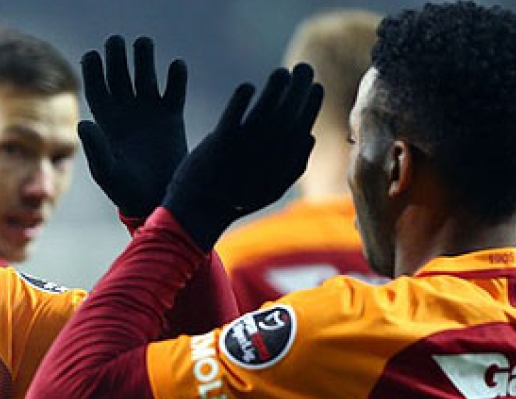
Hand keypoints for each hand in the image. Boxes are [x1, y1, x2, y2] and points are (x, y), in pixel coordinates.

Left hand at [79, 35, 187, 218]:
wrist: (158, 200)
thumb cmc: (127, 192)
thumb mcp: (108, 173)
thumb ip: (96, 149)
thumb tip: (84, 124)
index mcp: (106, 121)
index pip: (97, 88)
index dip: (93, 71)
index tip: (92, 55)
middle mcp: (126, 111)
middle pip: (119, 75)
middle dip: (117, 57)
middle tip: (117, 41)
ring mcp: (149, 112)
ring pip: (145, 76)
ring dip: (144, 58)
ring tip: (144, 43)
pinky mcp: (172, 116)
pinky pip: (174, 90)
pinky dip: (176, 77)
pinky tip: (176, 66)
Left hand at [163, 63, 322, 250]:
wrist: (198, 213)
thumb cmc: (235, 199)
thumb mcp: (271, 189)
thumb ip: (293, 166)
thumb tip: (311, 136)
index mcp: (280, 169)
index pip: (303, 130)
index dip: (312, 107)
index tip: (316, 87)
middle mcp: (265, 159)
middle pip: (289, 117)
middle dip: (301, 90)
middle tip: (305, 67)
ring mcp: (242, 152)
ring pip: (265, 115)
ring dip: (276, 90)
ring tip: (281, 73)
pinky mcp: (218, 146)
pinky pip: (232, 119)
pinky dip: (241, 102)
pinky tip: (248, 87)